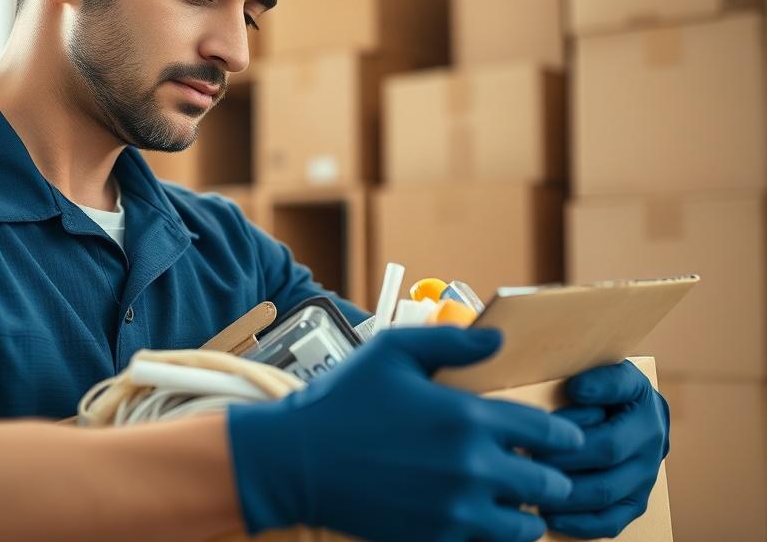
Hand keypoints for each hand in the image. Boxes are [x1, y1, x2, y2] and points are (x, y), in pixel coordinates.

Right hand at [227, 327, 583, 541]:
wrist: (296, 460)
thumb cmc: (344, 399)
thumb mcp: (393, 351)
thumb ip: (452, 341)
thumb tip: (500, 339)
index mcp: (468, 418)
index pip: (549, 433)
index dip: (564, 435)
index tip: (564, 436)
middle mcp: (472, 469)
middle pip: (550, 484)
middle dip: (551, 475)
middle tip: (539, 468)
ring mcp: (455, 511)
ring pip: (526, 527)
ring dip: (526, 512)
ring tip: (512, 499)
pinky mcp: (434, 540)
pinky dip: (489, 534)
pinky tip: (473, 515)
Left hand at [537, 360, 669, 538]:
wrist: (641, 413)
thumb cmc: (615, 389)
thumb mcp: (616, 372)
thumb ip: (603, 378)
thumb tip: (578, 390)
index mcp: (646, 416)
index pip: (608, 433)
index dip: (574, 428)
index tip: (540, 428)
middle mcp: (651, 451)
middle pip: (603, 463)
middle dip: (559, 463)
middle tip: (520, 460)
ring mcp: (645, 481)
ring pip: (604, 496)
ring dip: (564, 496)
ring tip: (527, 488)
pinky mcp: (635, 503)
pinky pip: (610, 522)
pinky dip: (579, 525)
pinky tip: (548, 518)